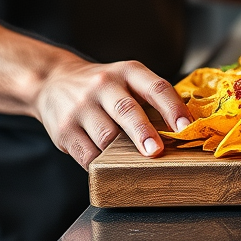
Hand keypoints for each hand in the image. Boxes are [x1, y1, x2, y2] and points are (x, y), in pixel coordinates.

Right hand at [33, 56, 191, 167]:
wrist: (54, 81)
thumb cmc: (103, 87)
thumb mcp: (127, 80)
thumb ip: (152, 99)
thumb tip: (186, 129)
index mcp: (127, 72)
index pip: (156, 87)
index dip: (173, 108)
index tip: (187, 127)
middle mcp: (103, 85)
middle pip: (126, 109)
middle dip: (143, 132)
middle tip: (156, 151)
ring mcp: (81, 107)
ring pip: (105, 136)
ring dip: (122, 154)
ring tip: (135, 165)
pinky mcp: (64, 130)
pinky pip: (87, 154)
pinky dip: (101, 165)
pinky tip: (110, 167)